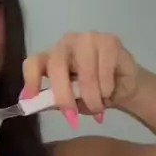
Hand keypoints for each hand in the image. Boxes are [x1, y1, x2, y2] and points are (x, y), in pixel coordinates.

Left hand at [21, 32, 139, 126]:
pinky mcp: (109, 41)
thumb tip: (32, 106)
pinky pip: (104, 71)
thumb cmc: (94, 95)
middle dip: (63, 95)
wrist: (124, 88)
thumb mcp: (71, 103)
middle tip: (72, 116)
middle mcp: (66, 44)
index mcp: (52, 58)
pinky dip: (106, 89)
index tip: (31, 99)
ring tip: (98, 107)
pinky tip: (109, 92)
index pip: (34, 62)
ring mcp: (87, 39)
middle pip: (57, 65)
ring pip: (84, 71)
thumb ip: (53, 102)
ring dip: (92, 97)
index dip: (31, 79)